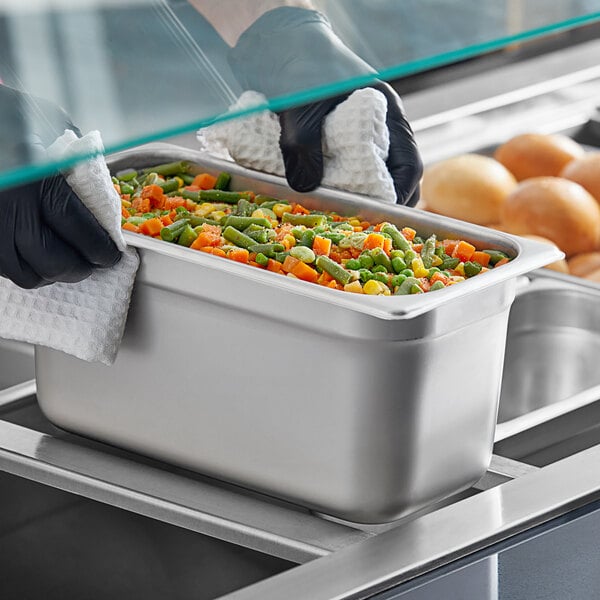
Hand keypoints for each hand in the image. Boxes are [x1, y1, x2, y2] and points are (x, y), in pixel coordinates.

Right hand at [0, 85, 120, 287]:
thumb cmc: (9, 115)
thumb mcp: (52, 125)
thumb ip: (79, 161)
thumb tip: (103, 201)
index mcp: (33, 177)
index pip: (77, 229)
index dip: (99, 249)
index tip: (111, 254)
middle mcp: (7, 203)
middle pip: (51, 259)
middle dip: (80, 268)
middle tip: (93, 263)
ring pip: (25, 272)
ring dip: (52, 274)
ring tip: (67, 262)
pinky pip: (4, 268)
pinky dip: (26, 269)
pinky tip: (37, 256)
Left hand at [228, 7, 422, 205]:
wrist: (276, 42)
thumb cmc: (299, 65)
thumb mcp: (301, 106)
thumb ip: (302, 145)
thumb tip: (306, 187)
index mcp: (383, 113)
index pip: (408, 163)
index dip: (400, 194)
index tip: (381, 216)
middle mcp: (375, 126)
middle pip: (390, 173)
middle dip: (376, 200)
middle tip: (357, 221)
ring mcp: (355, 132)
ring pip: (364, 173)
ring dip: (351, 193)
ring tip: (336, 211)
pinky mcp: (333, 136)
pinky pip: (339, 167)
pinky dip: (330, 182)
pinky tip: (316, 192)